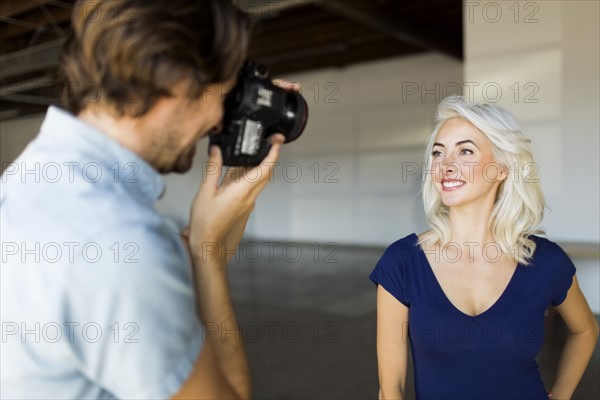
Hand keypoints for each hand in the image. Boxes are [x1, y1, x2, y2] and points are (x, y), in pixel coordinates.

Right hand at [185, 79, 300, 267]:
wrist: (208, 244)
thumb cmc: (205, 222)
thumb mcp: (205, 192)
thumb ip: (213, 169)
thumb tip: (217, 150)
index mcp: (242, 191)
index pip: (265, 169)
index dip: (273, 153)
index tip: (276, 141)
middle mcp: (249, 197)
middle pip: (266, 173)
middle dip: (269, 156)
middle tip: (268, 142)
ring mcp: (248, 203)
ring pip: (259, 180)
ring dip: (258, 166)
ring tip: (249, 152)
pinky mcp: (243, 207)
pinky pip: (250, 187)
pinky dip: (248, 175)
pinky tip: (236, 170)